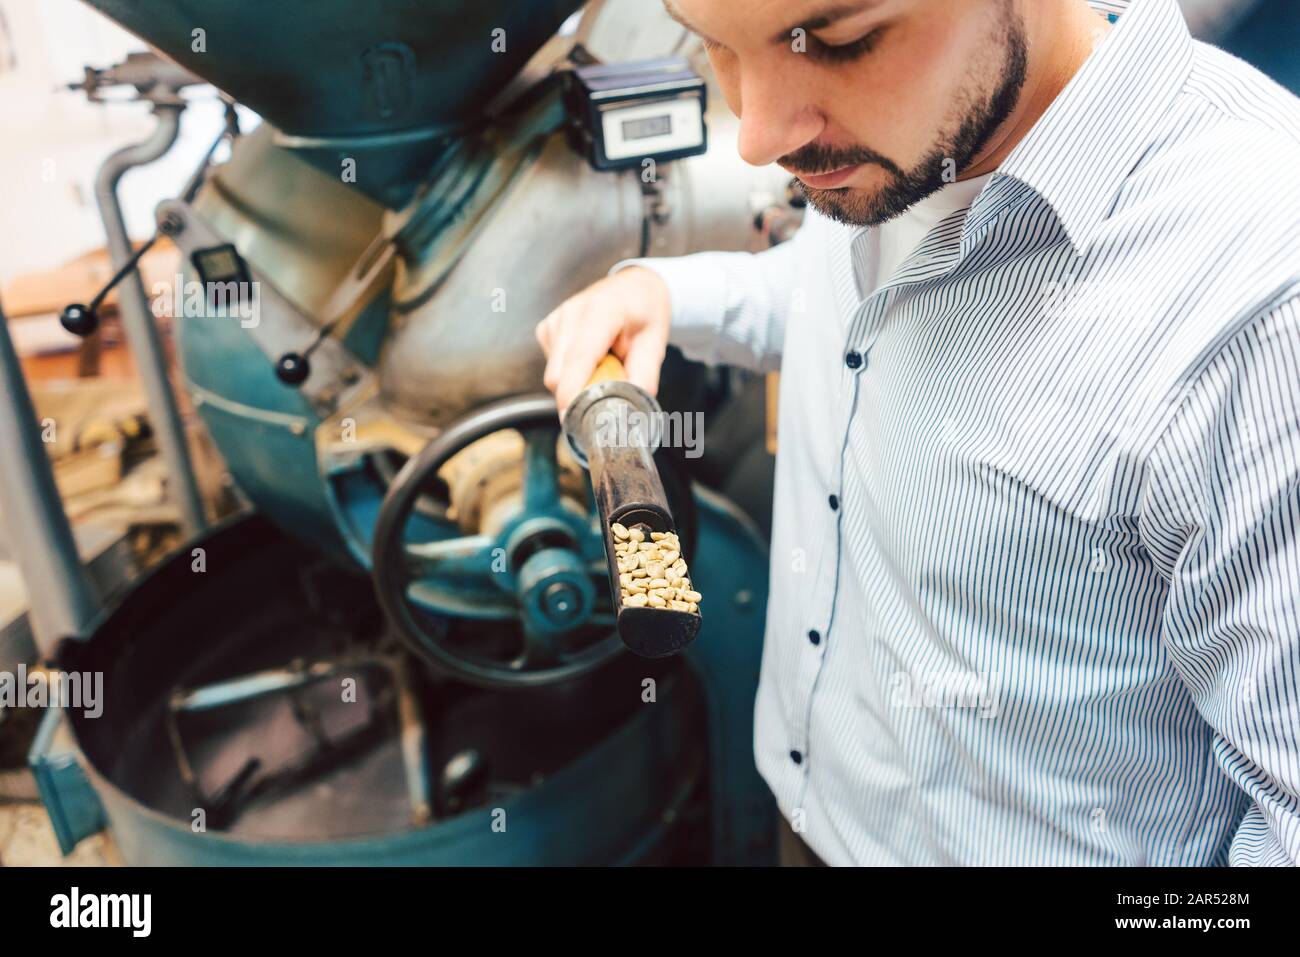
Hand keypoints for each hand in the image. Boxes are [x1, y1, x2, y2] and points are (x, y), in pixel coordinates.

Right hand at [535, 266, 671, 413]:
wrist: (634, 287)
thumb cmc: (645, 313)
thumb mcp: (655, 343)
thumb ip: (644, 377)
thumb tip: (630, 410)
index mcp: (602, 311)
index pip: (579, 358)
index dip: (572, 392)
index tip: (571, 419)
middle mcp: (572, 312)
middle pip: (560, 374)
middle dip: (579, 393)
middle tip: (607, 389)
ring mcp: (556, 319)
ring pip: (554, 374)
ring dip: (576, 381)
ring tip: (602, 364)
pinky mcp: (547, 327)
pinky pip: (552, 366)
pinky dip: (569, 371)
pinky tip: (589, 357)